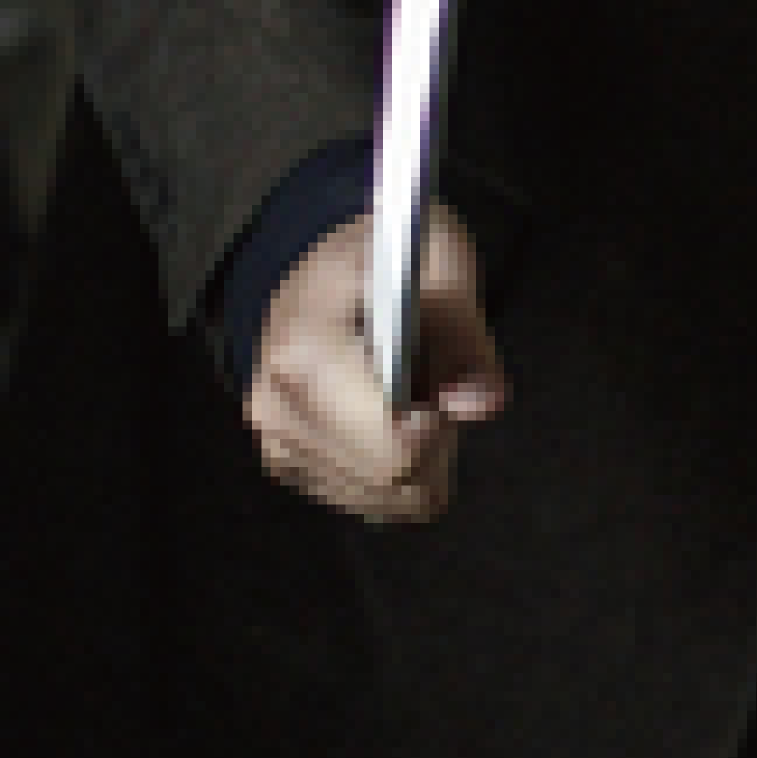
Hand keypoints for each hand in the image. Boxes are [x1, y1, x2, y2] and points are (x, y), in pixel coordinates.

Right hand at [247, 206, 504, 522]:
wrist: (323, 259)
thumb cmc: (388, 258)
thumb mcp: (442, 268)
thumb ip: (467, 341)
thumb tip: (481, 406)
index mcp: (306, 355)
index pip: (392, 452)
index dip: (439, 430)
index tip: (447, 389)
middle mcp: (276, 408)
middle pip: (388, 483)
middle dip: (435, 446)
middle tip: (435, 388)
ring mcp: (274, 440)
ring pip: (380, 500)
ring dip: (418, 461)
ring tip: (411, 396)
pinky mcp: (284, 460)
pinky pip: (363, 497)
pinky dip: (394, 471)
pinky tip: (392, 418)